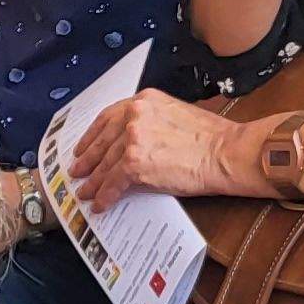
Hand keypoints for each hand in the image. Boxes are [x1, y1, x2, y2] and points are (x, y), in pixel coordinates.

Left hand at [67, 89, 263, 209]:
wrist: (225, 152)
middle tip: (78, 172)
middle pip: (103, 141)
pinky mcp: (136, 163)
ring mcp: (133, 139)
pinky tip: (100, 203)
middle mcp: (135, 115)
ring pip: (105, 164)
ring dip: (93, 182)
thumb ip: (149, 123)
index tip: (84, 146)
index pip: (108, 117)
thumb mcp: (174, 115)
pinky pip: (113, 183)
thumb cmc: (210, 137)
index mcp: (144, 100)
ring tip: (85, 193)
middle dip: (88, 159)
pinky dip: (105, 195)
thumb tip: (132, 145)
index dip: (93, 135)